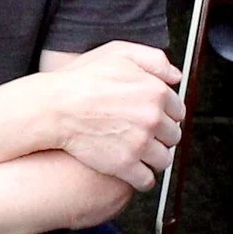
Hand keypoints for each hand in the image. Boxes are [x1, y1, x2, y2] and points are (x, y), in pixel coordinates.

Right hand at [39, 41, 182, 187]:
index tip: (155, 118)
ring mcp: (140, 143)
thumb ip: (153, 60)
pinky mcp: (125, 166)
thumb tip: (175, 76)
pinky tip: (133, 170)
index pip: (178, 111)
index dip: (166, 115)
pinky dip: (142, 178)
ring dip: (154, 159)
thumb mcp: (118, 53)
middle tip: (144, 135)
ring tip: (140, 153)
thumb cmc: (81, 80)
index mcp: (156, 92)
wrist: (54, 107)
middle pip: (173, 136)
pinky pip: (146, 180)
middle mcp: (152, 118)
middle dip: (161, 137)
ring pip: (163, 160)